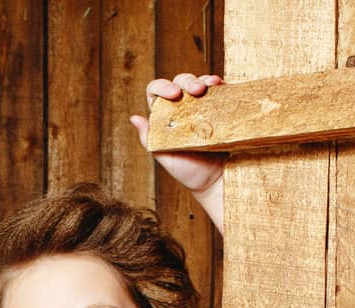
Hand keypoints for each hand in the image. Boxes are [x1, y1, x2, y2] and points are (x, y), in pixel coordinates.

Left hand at [130, 73, 225, 195]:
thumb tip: (134, 118)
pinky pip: (218, 91)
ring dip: (203, 80)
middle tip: (197, 91)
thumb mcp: (164, 155)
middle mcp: (182, 107)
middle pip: (180, 82)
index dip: (162, 87)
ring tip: (210, 85)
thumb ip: (149, 137)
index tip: (174, 94)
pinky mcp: (219, 107)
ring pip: (199, 82)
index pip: (156, 92)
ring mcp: (201, 106)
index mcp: (164, 116)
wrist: (214, 180)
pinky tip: (219, 85)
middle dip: (188, 81)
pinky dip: (218, 84)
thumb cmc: (187, 170)